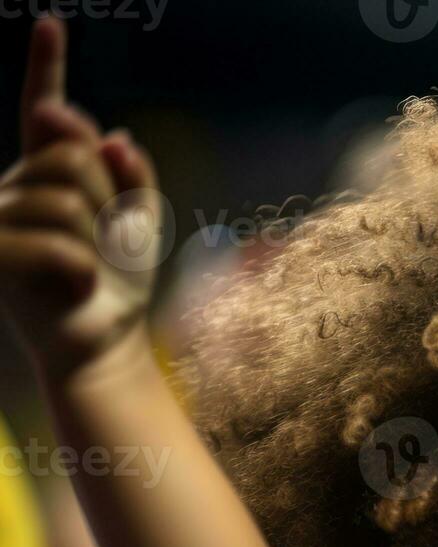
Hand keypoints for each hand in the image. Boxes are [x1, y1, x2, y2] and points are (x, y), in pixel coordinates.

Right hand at [0, 14, 162, 379]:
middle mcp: (16, 184)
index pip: (45, 111)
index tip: (49, 22)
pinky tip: (79, 285)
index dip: (44, 66)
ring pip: (65, 200)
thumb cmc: (119, 281)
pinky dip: (84, 269)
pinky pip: (55, 243)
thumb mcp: (140, 221)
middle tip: (107, 243)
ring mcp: (0, 217)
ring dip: (96, 239)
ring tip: (90, 268)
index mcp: (50, 171)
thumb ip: (132, 174)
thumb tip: (113, 131)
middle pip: (72, 157)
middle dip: (106, 201)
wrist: (103, 339)